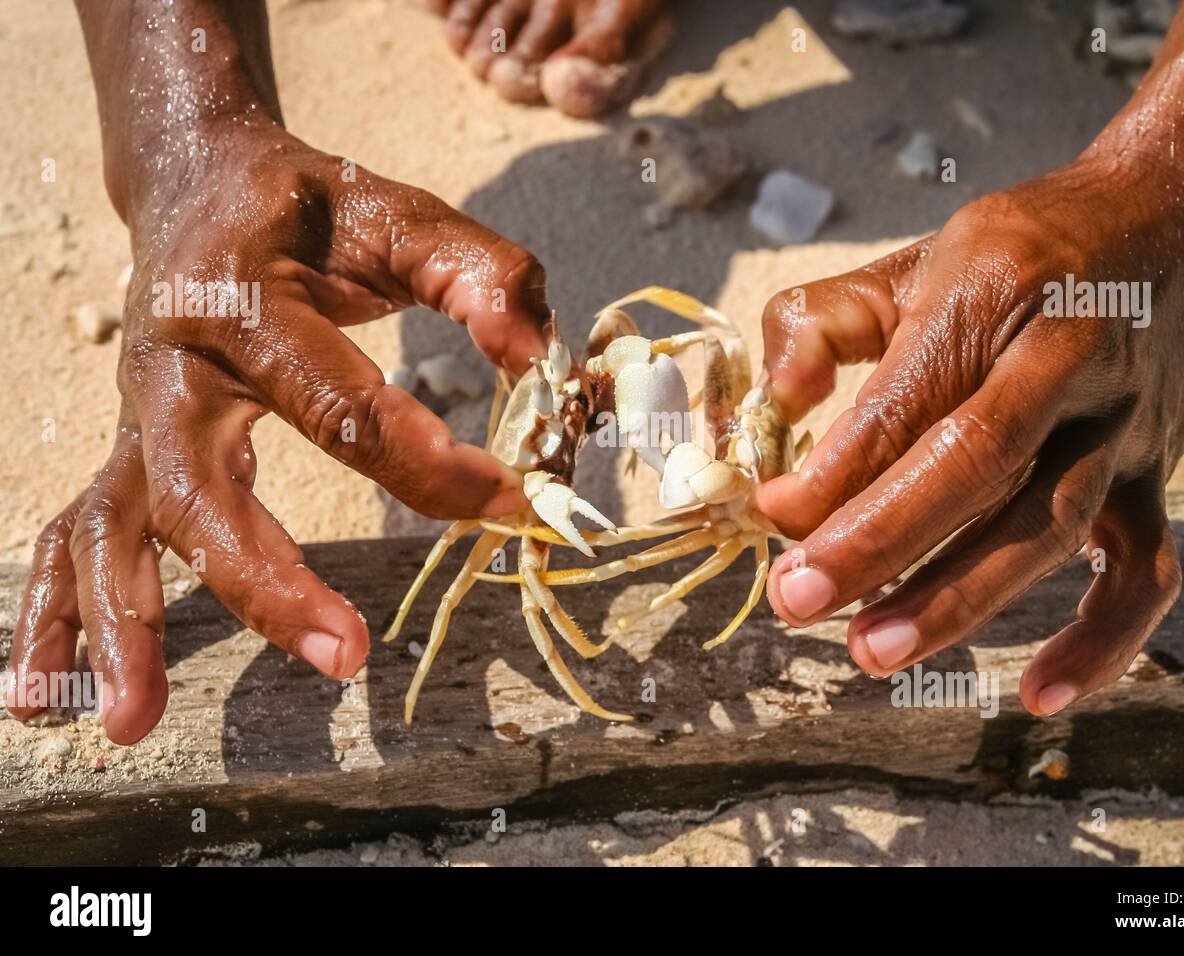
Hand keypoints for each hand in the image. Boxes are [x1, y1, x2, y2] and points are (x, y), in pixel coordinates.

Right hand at [5, 121, 547, 743]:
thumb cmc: (314, 212)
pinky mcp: (128, 451)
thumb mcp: (401, 215)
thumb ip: (479, 273)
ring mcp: (136, 416)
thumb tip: (530, 356)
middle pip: (199, 487)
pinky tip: (40, 698)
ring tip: (131, 723)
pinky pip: (74, 536)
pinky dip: (53, 616)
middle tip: (347, 652)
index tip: (503, 501)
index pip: (336, 404)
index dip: (424, 464)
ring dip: (125, 626)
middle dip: (268, 579)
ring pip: (115, 527)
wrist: (202, 186)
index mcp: (242, 298)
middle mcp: (171, 365)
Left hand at [756, 156, 1183, 715]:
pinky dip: (1101, 643)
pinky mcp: (1155, 478)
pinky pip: (1144, 574)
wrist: (1166, 226)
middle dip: (878, 542)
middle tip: (798, 599)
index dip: (834, 468)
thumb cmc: (1018, 256)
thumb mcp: (912, 262)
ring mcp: (1118, 427)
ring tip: (872, 650)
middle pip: (973, 464)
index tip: (771, 515)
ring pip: (1045, 525)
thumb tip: (772, 406)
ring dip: (958, 598)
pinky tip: (1037, 693)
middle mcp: (1066, 360)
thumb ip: (823, 324)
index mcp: (993, 293)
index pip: (906, 398)